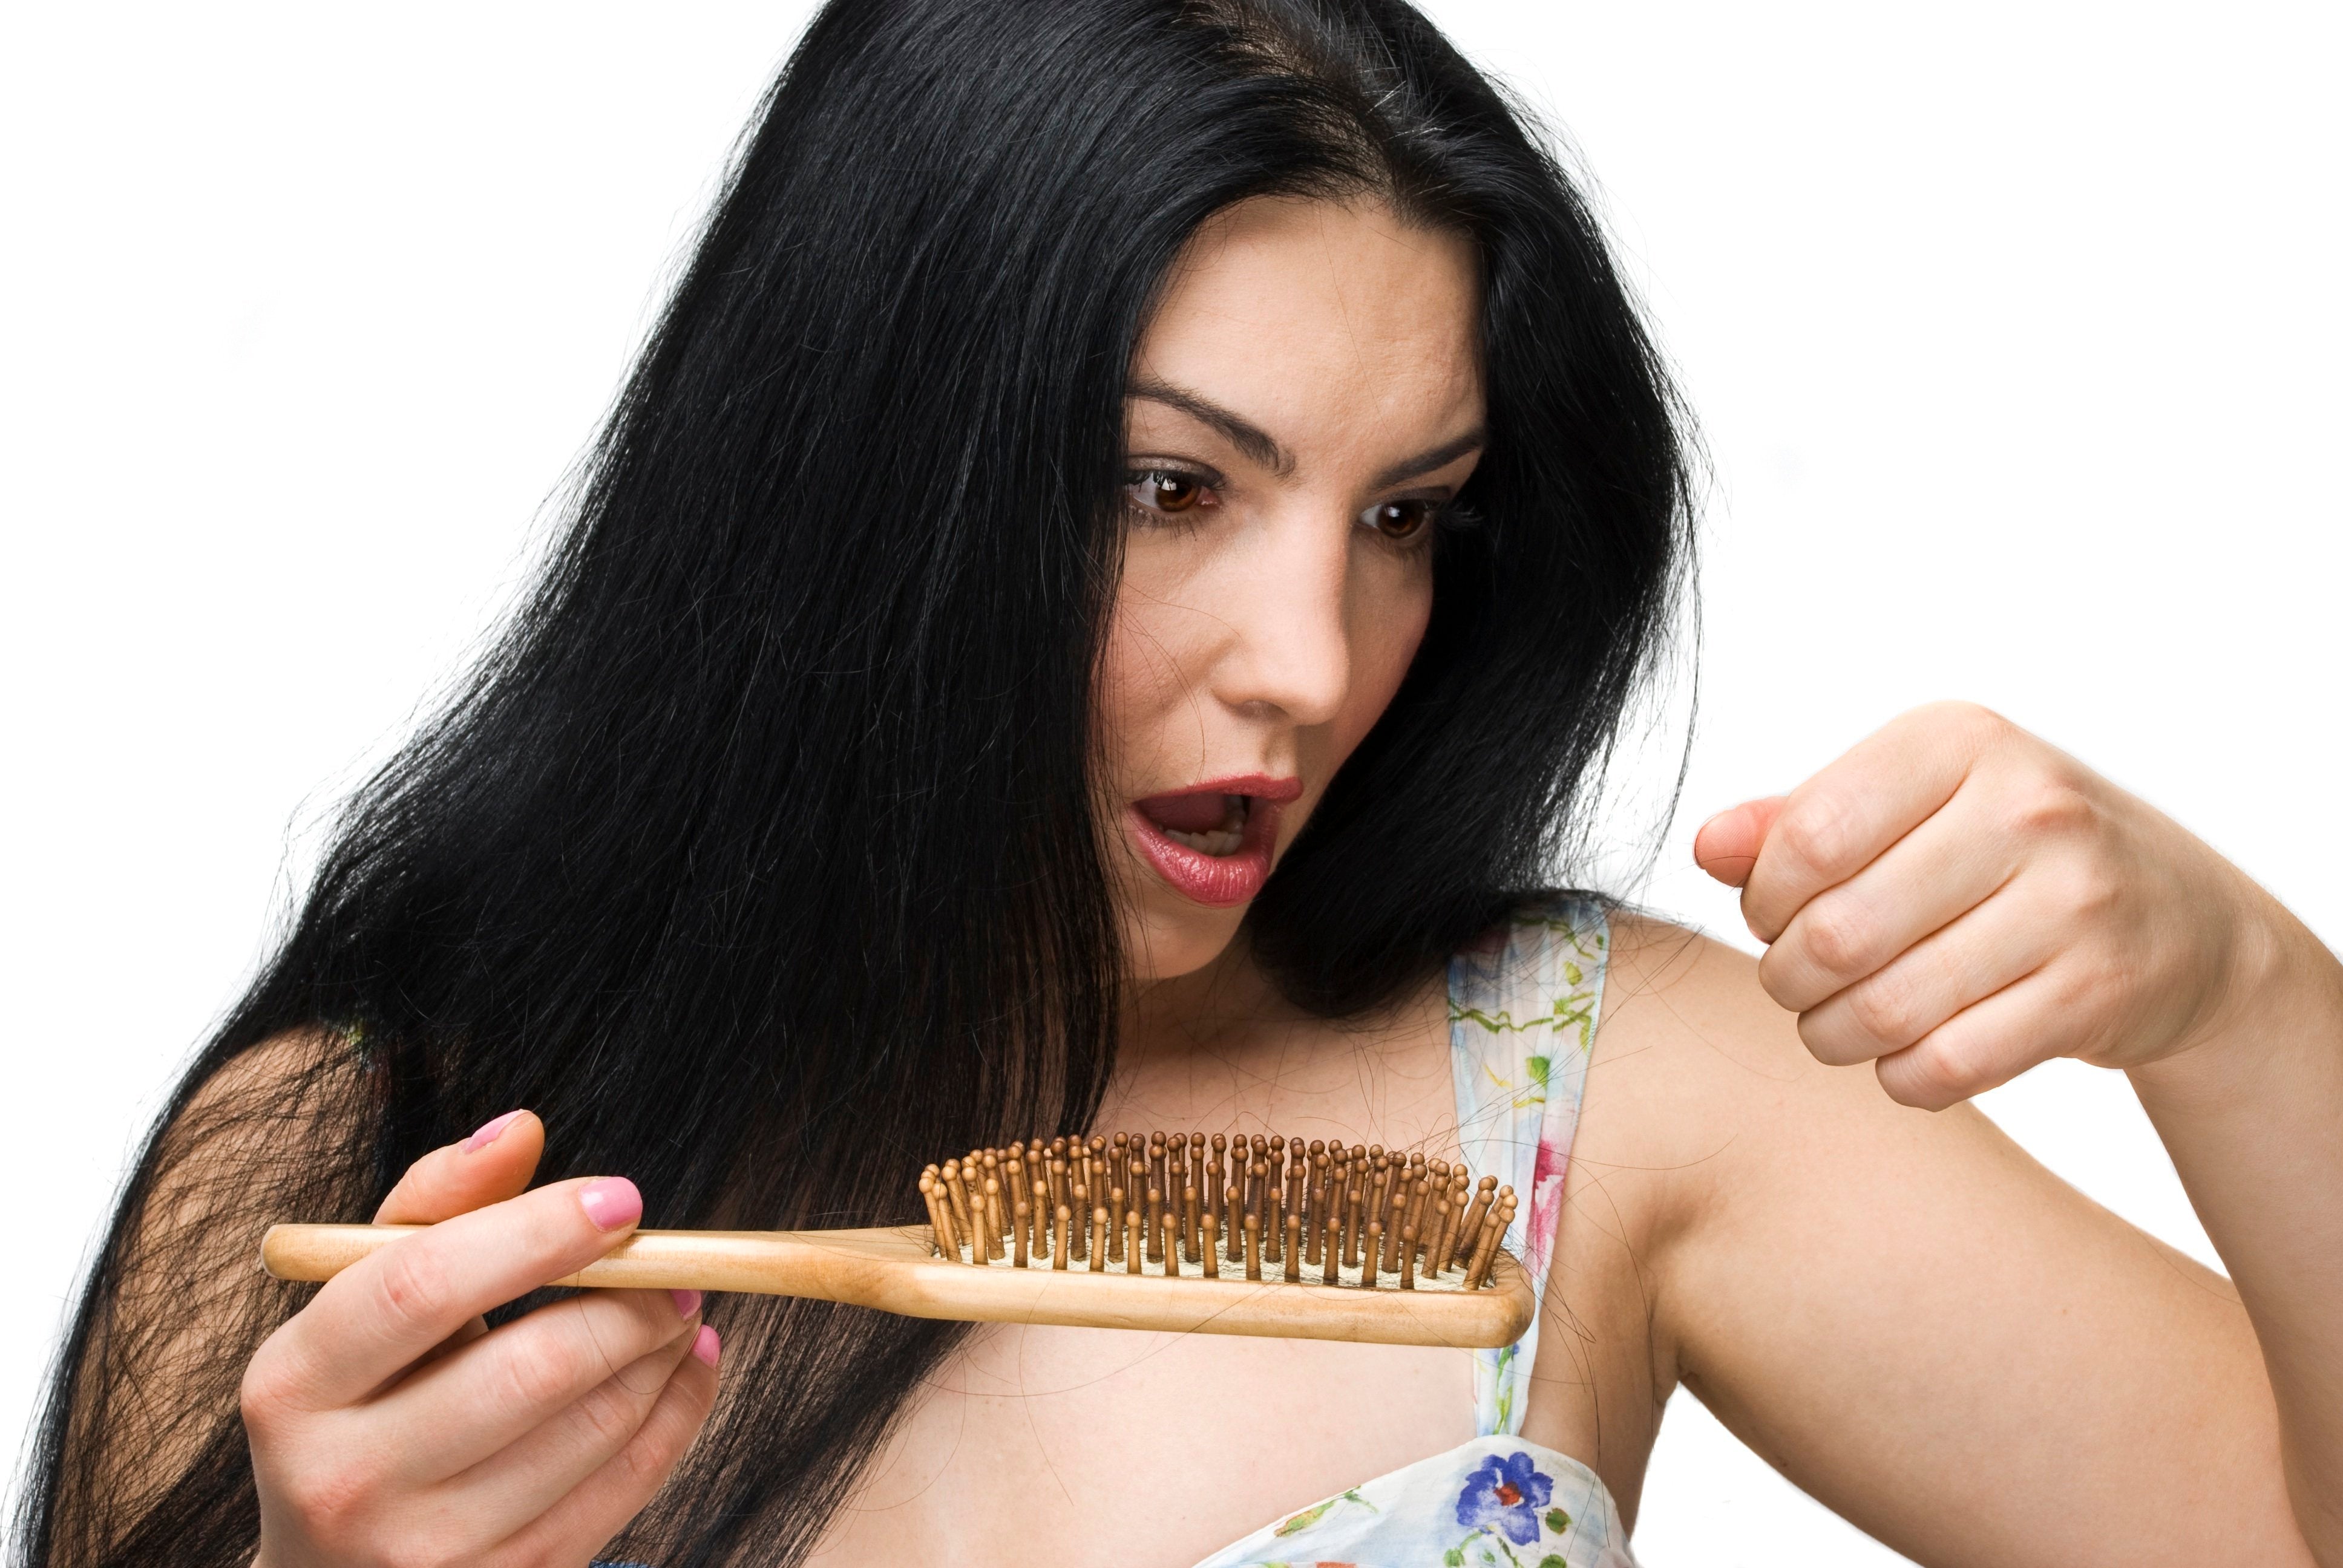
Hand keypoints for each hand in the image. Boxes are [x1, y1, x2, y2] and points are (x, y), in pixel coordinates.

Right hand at [241, 1111, 719, 1567]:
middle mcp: (345, 1478)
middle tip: (673, 1264)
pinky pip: (624, 1490)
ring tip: (679, 1309)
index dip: (536, 1232)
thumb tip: (521, 1130)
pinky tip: (685, 1367)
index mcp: (295, 1383)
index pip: (424, 1284)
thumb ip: (438, 1205)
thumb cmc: (361, 1405)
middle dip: (630, 1302)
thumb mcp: (365, 1300)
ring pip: (592, 1429)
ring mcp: (423, 1552)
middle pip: (530, 1368)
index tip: (622, 1200)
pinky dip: (678, 1413)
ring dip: (662, 1354)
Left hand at [1694, 701, 2280, 1108]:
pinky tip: (1903, 1055)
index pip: (1806, 838)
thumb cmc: (2011, 852)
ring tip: (1836, 1022)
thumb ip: (1798, 821)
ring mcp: (2073, 903)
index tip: (1772, 916)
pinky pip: (1946, 1066)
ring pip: (1884, 1008)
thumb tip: (1707, 846)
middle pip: (1836, 932)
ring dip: (1832, 1034)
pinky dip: (1900, 1076)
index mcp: (1961, 742)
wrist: (2185, 921)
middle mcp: (2027, 810)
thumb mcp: (1913, 805)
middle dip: (1788, 977)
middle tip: (1797, 981)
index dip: (1762, 899)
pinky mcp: (2097, 994)